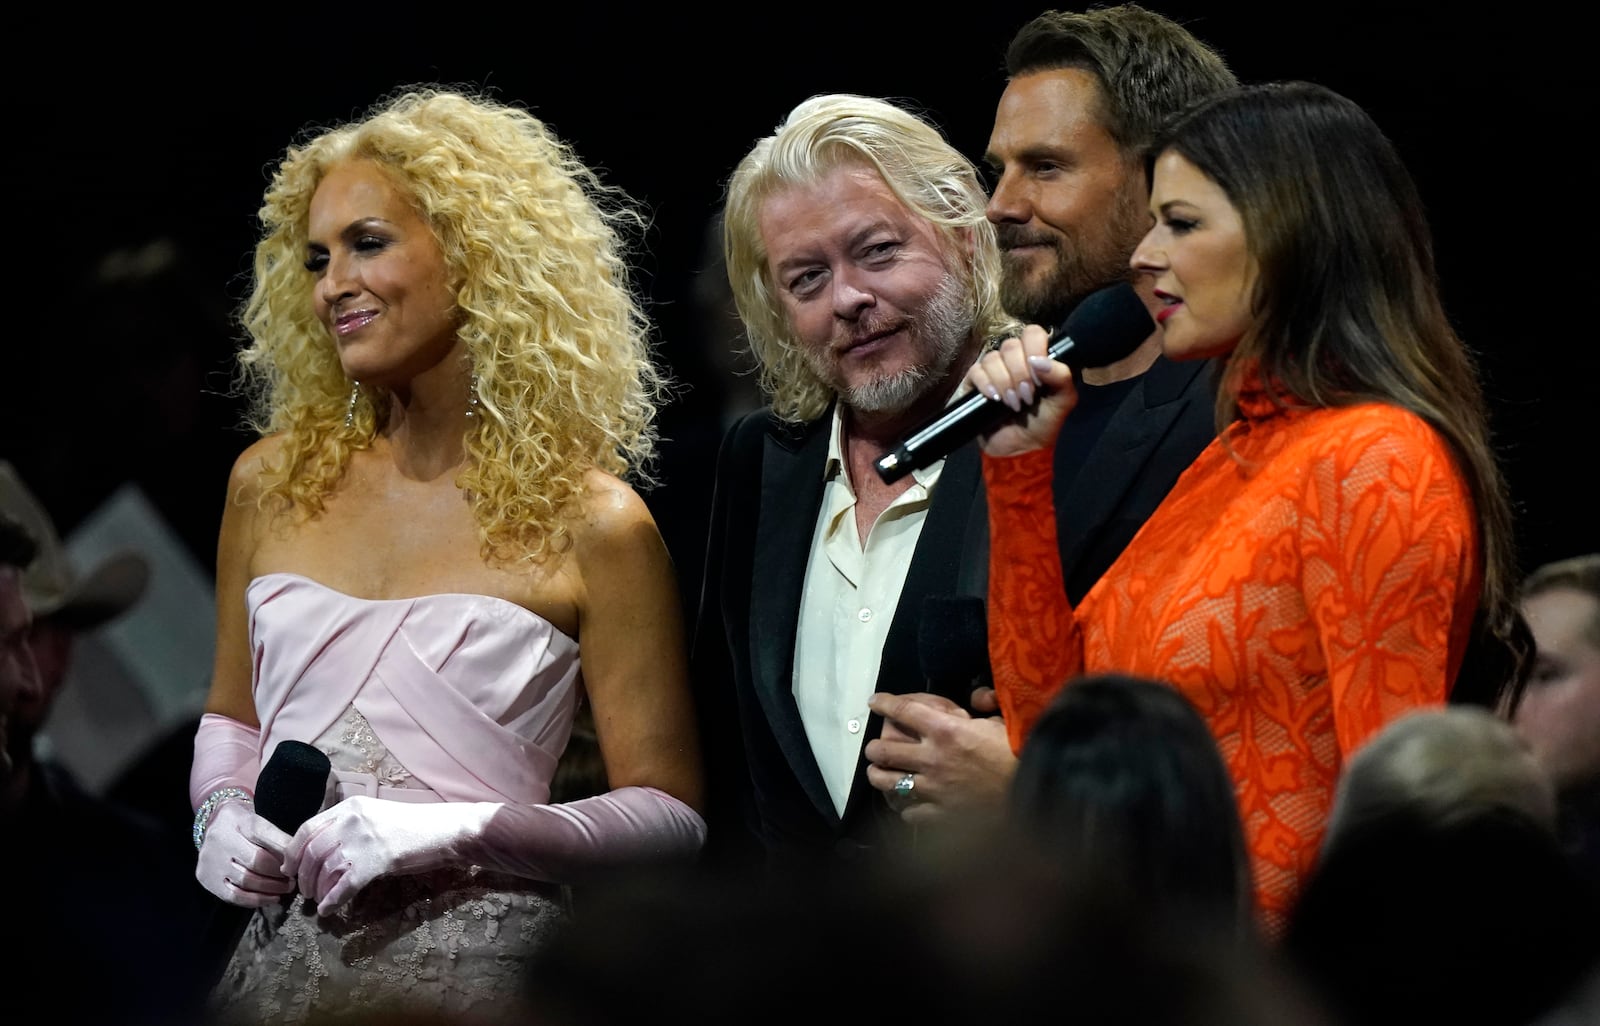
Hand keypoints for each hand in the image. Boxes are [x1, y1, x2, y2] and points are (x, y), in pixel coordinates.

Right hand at [195, 799, 294, 907]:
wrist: (212, 824)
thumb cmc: (243, 825)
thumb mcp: (260, 822)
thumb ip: (277, 838)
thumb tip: (297, 859)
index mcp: (239, 822)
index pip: (265, 836)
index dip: (284, 852)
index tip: (298, 862)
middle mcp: (221, 840)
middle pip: (255, 862)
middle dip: (278, 874)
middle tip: (293, 880)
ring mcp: (211, 861)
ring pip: (245, 881)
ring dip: (270, 888)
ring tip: (285, 889)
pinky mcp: (206, 878)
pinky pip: (232, 896)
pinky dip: (254, 900)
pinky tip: (270, 898)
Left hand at [283, 797, 496, 915]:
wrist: (444, 830)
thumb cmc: (412, 826)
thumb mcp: (374, 817)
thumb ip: (348, 828)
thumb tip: (322, 853)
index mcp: (349, 806)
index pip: (307, 829)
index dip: (292, 852)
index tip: (289, 870)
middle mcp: (351, 819)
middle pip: (311, 852)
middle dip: (303, 876)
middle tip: (306, 892)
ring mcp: (364, 839)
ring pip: (325, 869)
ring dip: (317, 890)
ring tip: (319, 902)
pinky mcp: (377, 860)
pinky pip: (345, 885)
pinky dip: (333, 900)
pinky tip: (329, 910)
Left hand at [864, 692, 1016, 823]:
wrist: (1034, 794)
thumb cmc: (1020, 755)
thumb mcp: (1005, 721)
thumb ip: (987, 704)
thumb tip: (978, 697)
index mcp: (946, 730)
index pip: (903, 711)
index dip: (884, 703)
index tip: (875, 702)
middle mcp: (932, 758)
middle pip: (884, 750)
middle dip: (873, 747)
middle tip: (874, 746)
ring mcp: (933, 789)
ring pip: (888, 782)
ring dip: (878, 775)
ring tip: (877, 773)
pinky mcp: (940, 815)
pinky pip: (910, 811)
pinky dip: (905, 806)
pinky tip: (907, 803)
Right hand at [965, 326, 1078, 456]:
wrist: (1021, 449)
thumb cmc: (1044, 424)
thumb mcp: (1064, 400)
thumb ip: (1062, 376)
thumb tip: (1038, 361)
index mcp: (1037, 357)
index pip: (1032, 333)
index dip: (1034, 350)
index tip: (1039, 377)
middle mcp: (1014, 359)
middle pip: (1010, 345)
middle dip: (1020, 373)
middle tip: (1027, 396)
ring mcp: (993, 370)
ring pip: (992, 358)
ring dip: (1004, 382)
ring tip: (1012, 403)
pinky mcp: (975, 383)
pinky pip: (976, 371)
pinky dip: (986, 385)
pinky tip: (994, 399)